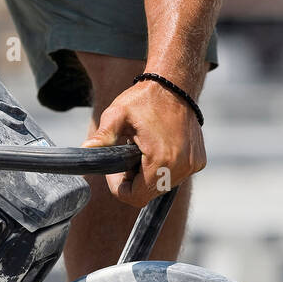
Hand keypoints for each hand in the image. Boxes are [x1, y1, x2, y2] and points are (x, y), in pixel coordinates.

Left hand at [82, 79, 205, 204]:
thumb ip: (102, 137)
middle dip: (134, 181)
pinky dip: (164, 168)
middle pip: (149, 193)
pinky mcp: (198, 161)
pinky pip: (176, 175)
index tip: (115, 171)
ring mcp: (192, 165)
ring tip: (142, 150)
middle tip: (127, 157)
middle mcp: (181, 167)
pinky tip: (158, 148)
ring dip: (149, 175)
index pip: (135, 197)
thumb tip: (84, 151)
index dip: (119, 188)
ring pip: (162, 186)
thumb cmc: (144, 99)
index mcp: (161, 160)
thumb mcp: (117, 115)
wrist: (175, 84)